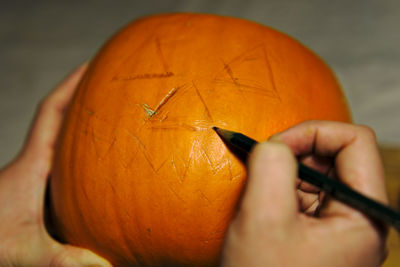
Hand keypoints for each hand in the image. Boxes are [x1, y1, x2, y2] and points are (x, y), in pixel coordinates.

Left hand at [0, 64, 111, 265]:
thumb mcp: (24, 252)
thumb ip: (62, 259)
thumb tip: (106, 265)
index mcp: (33, 163)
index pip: (52, 112)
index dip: (72, 84)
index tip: (93, 64)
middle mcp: (35, 162)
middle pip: (60, 116)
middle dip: (83, 95)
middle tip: (111, 84)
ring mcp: (36, 174)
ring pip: (61, 138)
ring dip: (82, 122)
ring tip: (112, 115)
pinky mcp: (38, 188)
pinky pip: (64, 160)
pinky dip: (81, 150)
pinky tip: (98, 162)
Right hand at [221, 121, 387, 266]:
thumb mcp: (264, 218)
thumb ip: (272, 164)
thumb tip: (274, 144)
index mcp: (364, 216)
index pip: (354, 142)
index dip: (312, 133)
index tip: (275, 147)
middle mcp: (360, 220)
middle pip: (336, 156)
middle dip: (295, 154)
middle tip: (263, 168)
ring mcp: (341, 228)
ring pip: (318, 173)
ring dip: (285, 175)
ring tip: (262, 199)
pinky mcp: (321, 234)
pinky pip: (306, 195)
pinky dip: (282, 190)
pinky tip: (265, 210)